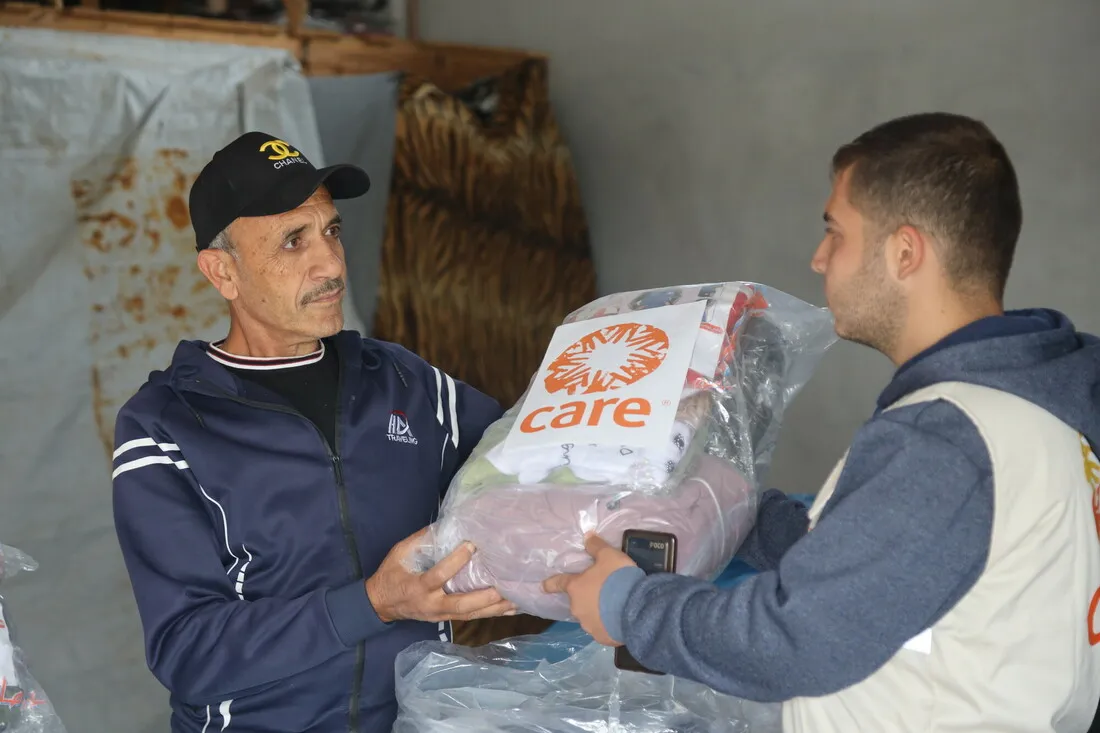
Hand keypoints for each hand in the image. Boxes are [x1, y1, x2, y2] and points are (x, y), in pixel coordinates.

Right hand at [366, 527, 517, 623]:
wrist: (381, 604)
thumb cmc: (391, 575)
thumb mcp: (399, 553)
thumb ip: (421, 540)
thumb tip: (447, 523)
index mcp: (418, 586)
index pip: (439, 575)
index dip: (456, 561)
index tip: (472, 545)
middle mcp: (432, 604)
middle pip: (461, 604)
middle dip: (484, 597)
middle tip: (504, 586)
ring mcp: (441, 614)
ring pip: (470, 614)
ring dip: (494, 608)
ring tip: (517, 599)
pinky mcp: (447, 618)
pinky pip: (472, 616)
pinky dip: (492, 612)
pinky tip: (511, 607)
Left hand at [542, 533, 635, 646]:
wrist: (637, 609)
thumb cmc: (618, 579)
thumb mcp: (609, 556)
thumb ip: (597, 547)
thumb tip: (587, 535)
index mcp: (576, 588)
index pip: (559, 583)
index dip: (551, 584)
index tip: (543, 586)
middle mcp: (578, 608)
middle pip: (579, 600)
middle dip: (587, 597)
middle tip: (603, 592)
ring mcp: (589, 625)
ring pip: (589, 616)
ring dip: (597, 611)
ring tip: (615, 607)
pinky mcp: (602, 637)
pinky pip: (602, 628)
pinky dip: (608, 624)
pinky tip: (619, 619)